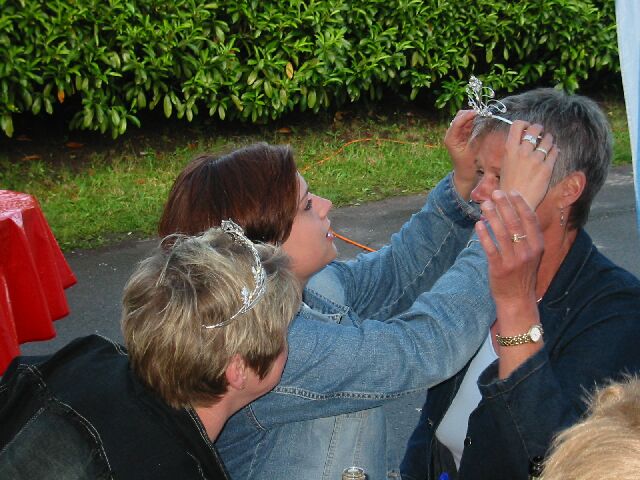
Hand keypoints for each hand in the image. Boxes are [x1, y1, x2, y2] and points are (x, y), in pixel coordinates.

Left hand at [446, 110, 477, 199]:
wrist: (464, 173)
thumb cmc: (466, 165)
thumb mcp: (471, 153)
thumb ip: (476, 139)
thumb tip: (484, 125)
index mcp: (450, 139)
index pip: (457, 123)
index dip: (467, 116)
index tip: (477, 112)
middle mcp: (452, 134)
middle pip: (459, 117)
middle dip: (469, 113)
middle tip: (482, 113)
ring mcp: (458, 133)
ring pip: (464, 118)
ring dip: (473, 116)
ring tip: (484, 115)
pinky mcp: (464, 134)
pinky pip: (469, 123)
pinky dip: (475, 120)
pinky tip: (482, 120)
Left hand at [476, 190, 542, 304]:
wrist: (517, 299)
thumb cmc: (522, 273)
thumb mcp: (531, 254)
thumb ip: (526, 236)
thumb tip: (513, 211)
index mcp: (538, 246)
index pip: (530, 219)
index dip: (521, 204)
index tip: (511, 192)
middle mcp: (528, 252)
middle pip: (515, 223)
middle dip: (505, 205)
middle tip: (495, 193)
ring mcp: (514, 260)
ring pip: (502, 233)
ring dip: (492, 216)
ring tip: (485, 205)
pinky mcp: (499, 268)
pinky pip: (490, 248)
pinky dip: (484, 235)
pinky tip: (478, 224)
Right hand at [500, 120, 557, 209]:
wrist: (516, 201)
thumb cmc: (509, 184)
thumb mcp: (505, 164)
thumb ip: (513, 151)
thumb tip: (522, 140)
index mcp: (510, 150)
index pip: (517, 125)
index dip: (524, 123)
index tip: (527, 127)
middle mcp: (523, 152)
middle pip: (535, 129)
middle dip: (540, 129)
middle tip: (541, 133)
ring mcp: (536, 160)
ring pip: (548, 140)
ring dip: (549, 139)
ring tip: (549, 142)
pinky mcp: (546, 168)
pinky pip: (555, 152)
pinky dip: (555, 150)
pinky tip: (554, 152)